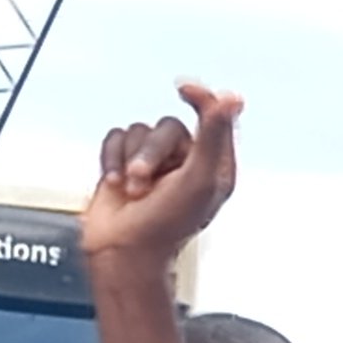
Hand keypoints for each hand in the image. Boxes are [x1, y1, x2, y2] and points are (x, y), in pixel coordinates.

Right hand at [81, 82, 240, 273]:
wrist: (122, 253)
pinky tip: (114, 183)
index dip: (202, 100)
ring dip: (129, 161)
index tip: (184, 90)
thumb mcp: (198, 178)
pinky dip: (110, 158)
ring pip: (139, 131)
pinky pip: (115, 136)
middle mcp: (186, 162)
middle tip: (143, 184)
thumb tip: (232, 98)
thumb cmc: (166, 225)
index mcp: (214, 167)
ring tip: (132, 192)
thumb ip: (213, 135)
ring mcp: (154, 163)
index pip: (213, 119)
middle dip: (150, 154)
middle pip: (167, 127)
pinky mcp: (125, 162)